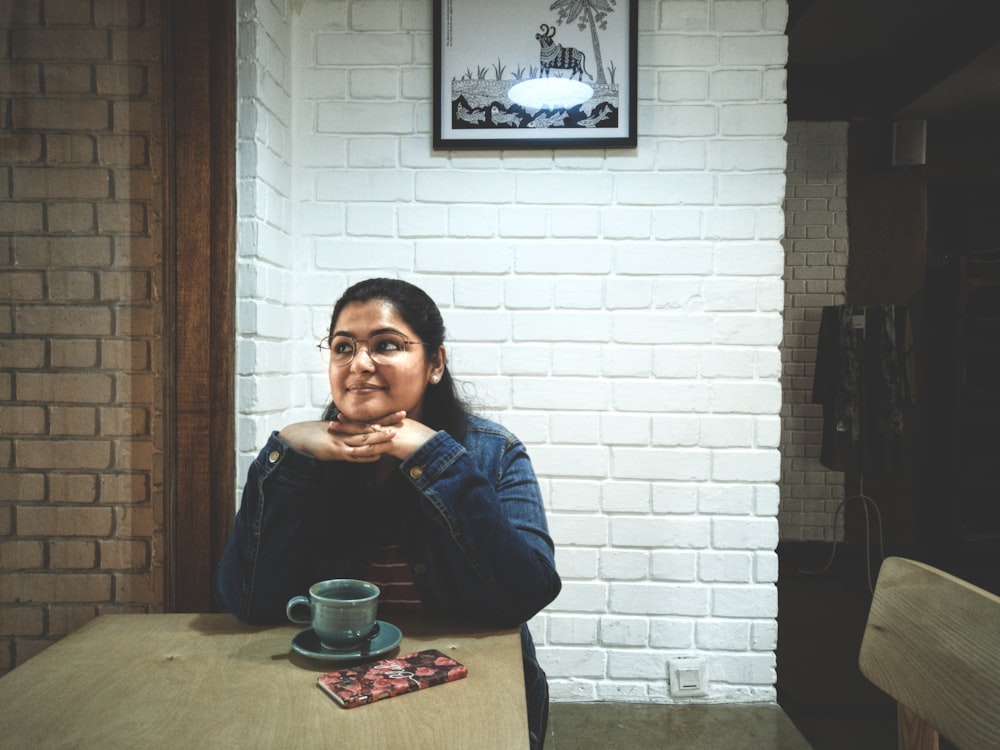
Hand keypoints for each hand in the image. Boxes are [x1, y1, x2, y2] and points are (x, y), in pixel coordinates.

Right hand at [277, 416, 399, 462]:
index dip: (385, 417)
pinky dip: (365, 455)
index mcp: (346, 426)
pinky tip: (376, 455)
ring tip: (394, 435)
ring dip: (379, 438)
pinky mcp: (335, 452)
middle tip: (403, 415)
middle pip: (370, 425)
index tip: (399, 412)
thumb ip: (345, 434)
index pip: (370, 420)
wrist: (295, 438)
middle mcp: (346, 432)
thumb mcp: (332, 433)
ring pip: (363, 439)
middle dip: (387, 421)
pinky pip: (353, 454)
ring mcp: (341, 441)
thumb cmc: (313, 436)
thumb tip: (357, 436)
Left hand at [330, 411, 437, 461]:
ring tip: (334, 432)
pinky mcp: (392, 445)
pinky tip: (348, 450)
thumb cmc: (426, 442)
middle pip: (365, 424)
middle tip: (333, 421)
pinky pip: (373, 447)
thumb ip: (399, 436)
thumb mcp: (411, 435)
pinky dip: (360, 449)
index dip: (356, 419)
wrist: (435, 446)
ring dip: (348, 433)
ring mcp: (390, 435)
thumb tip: (390, 442)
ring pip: (365, 434)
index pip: (372, 419)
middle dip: (348, 423)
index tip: (343, 416)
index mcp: (394, 422)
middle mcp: (390, 426)